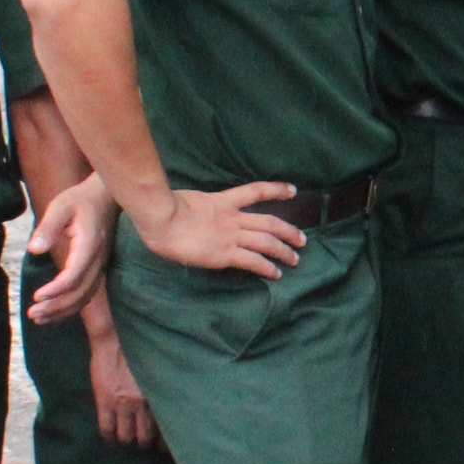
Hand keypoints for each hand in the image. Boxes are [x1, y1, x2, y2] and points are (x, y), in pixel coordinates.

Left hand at [24, 175, 116, 323]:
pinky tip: (54, 312)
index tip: (37, 296)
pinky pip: (86, 294)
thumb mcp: (60, 207)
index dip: (57, 289)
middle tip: (32, 313)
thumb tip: (34, 249)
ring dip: (63, 311)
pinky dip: (70, 307)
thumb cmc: (80, 201)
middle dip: (56, 306)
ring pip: (85, 297)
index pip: (75, 274)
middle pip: (81, 292)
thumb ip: (47, 228)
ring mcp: (100, 266)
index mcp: (89, 245)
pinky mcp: (96, 269)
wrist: (105, 198)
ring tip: (38, 318)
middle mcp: (98, 260)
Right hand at [86, 309, 157, 449]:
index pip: (166, 429)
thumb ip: (159, 393)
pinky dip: (109, 438)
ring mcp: (124, 404)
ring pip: (126, 437)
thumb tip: (166, 408)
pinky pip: (107, 429)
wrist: (116, 338)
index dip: (165, 443)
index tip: (164, 448)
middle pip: (145, 437)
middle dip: (144, 443)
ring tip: (126, 440)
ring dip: (126, 441)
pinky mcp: (106, 401)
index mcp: (160, 396)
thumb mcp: (157, 374)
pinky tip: (111, 438)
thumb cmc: (140, 352)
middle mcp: (145, 403)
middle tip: (142, 443)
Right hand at [131, 181, 306, 277]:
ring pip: (266, 242)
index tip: (292, 190)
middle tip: (302, 240)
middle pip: (269, 222)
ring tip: (295, 259)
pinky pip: (252, 261)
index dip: (276, 190)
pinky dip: (266, 267)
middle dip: (288, 231)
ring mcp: (230, 235)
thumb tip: (193, 216)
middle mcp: (232, 218)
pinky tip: (275, 274)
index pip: (255, 191)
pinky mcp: (225, 254)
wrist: (161, 218)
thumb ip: (197, 209)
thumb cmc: (162, 210)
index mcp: (221, 202)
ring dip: (283, 251)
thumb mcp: (185, 202)